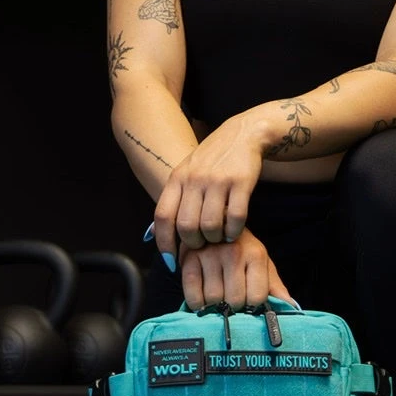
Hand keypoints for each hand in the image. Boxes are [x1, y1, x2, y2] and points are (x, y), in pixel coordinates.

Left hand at [154, 114, 264, 256]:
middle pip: (186, 226)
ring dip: (215, 239)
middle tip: (202, 245)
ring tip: (219, 237)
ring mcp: (218, 180)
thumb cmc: (212, 160)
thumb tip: (153, 235)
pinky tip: (234, 231)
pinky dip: (234, 231)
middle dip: (194, 244)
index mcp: (177, 178)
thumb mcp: (187, 173)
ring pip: (210, 225)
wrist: (242, 134)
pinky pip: (235, 217)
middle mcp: (194, 179)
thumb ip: (174, 202)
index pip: (163, 217)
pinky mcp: (241, 182)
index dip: (164, 243)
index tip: (171, 261)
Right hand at [176, 228, 296, 312]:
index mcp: (256, 255)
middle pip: (235, 300)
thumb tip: (292, 307)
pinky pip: (193, 295)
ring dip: (215, 306)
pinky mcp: (188, 259)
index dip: (253, 306)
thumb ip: (275, 286)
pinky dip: (197, 304)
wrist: (215, 222)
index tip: (248, 302)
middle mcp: (233, 253)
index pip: (257, 297)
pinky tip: (203, 298)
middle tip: (231, 301)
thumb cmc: (242, 250)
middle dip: (234, 307)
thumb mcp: (262, 264)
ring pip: (213, 300)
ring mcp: (209, 255)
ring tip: (218, 297)